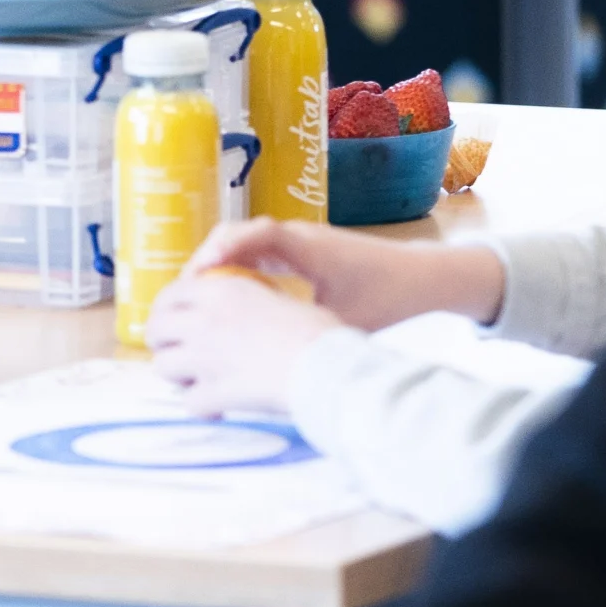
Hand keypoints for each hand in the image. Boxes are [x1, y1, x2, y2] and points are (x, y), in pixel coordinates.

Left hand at [144, 264, 345, 413]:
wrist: (326, 367)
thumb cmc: (318, 333)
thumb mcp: (280, 300)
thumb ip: (251, 304)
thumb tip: (248, 311)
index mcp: (222, 291)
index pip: (171, 294)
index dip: (166, 310)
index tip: (174, 321)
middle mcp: (205, 320)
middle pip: (156, 330)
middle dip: (163, 344)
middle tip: (179, 353)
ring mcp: (204, 357)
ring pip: (162, 367)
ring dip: (178, 377)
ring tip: (199, 382)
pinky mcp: (213, 392)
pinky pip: (190, 403)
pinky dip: (202, 408)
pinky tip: (220, 410)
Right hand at [178, 220, 506, 330]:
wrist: (424, 275)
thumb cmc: (390, 297)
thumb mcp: (348, 323)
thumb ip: (309, 338)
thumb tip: (274, 372)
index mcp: (310, 248)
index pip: (258, 234)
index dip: (225, 251)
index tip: (200, 275)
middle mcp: (298, 237)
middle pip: (237, 234)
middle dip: (206, 260)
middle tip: (181, 294)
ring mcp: (295, 242)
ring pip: (242, 243)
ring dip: (216, 266)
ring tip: (191, 300)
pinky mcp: (296, 252)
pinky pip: (254, 253)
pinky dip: (233, 270)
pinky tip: (220, 299)